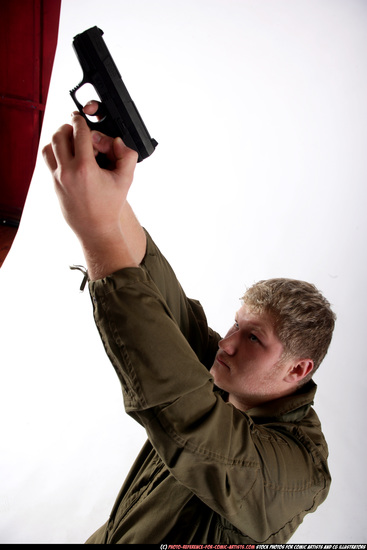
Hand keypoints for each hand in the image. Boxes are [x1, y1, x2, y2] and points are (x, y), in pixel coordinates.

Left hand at [42, 111, 138, 277]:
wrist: (96, 228)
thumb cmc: (111, 205)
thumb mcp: (126, 179)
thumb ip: (127, 155)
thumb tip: (117, 139)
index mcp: (85, 169)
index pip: (78, 133)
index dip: (80, 120)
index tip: (81, 117)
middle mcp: (68, 172)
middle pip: (59, 136)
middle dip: (67, 127)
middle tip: (76, 128)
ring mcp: (58, 179)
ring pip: (48, 147)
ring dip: (58, 139)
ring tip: (70, 141)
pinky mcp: (53, 184)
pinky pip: (47, 160)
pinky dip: (54, 152)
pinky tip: (67, 155)